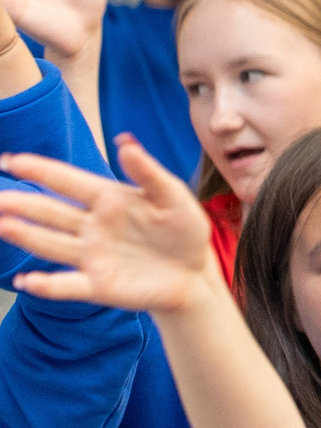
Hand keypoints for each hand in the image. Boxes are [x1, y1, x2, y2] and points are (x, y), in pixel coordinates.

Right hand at [0, 138, 217, 311]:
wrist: (194, 275)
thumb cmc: (183, 231)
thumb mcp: (174, 198)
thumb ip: (149, 173)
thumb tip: (125, 142)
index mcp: (108, 199)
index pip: (68, 181)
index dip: (41, 170)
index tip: (12, 160)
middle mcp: (91, 226)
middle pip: (50, 212)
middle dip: (21, 204)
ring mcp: (91, 256)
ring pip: (50, 244)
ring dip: (26, 236)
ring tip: (3, 225)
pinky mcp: (98, 285)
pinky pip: (67, 285)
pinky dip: (47, 284)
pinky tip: (26, 281)